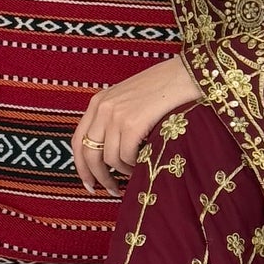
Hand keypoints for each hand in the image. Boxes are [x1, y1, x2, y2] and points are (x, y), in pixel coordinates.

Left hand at [73, 56, 203, 196]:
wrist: (186, 74)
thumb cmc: (164, 87)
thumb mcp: (130, 99)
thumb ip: (115, 119)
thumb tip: (110, 153)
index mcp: (98, 102)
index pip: (78, 140)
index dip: (81, 166)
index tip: (88, 183)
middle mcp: (102, 108)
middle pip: (89, 153)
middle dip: (98, 177)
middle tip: (110, 189)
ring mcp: (116, 115)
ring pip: (109, 158)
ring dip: (122, 171)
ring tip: (136, 172)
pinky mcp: (132, 123)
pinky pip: (127, 156)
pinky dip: (134, 165)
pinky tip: (144, 161)